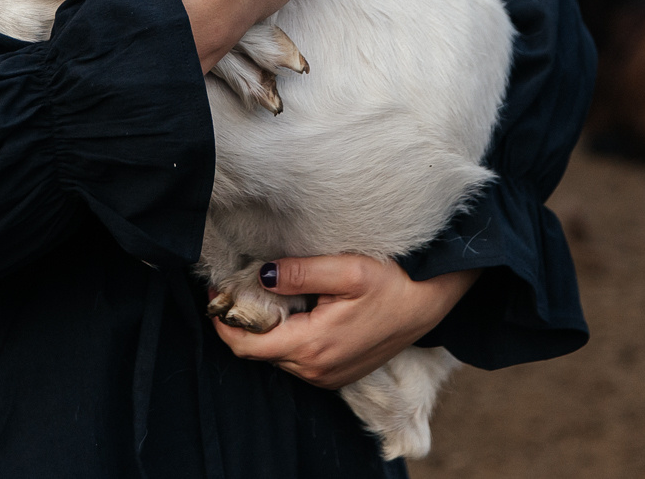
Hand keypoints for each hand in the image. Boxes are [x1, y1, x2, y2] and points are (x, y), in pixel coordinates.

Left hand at [212, 255, 480, 388]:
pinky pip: (298, 361)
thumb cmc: (391, 282)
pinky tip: (298, 311)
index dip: (224, 321)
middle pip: (259, 352)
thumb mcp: (346, 269)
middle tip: (241, 285)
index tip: (216, 293)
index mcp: (312, 345)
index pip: (247, 345)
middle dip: (244, 322)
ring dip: (267, 330)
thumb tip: (260, 276)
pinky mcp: (336, 375)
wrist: (428, 303)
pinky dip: (287, 339)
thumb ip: (299, 272)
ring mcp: (327, 377)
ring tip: (271, 295)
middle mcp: (316, 369)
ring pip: (277, 357)